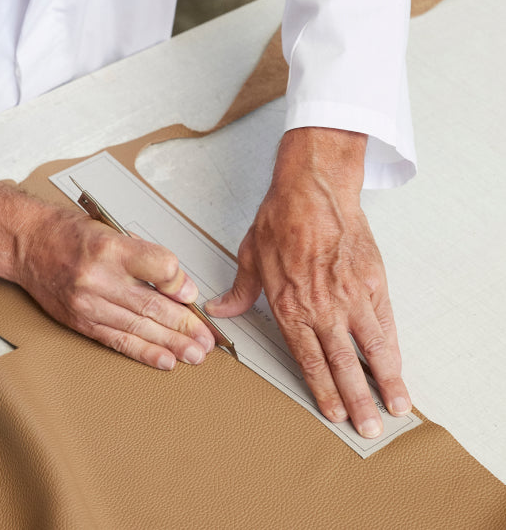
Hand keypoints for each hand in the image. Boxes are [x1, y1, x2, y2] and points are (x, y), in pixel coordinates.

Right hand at [0, 178, 214, 369]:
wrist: (26, 243)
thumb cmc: (67, 232)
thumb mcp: (108, 229)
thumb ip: (143, 254)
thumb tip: (177, 283)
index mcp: (109, 248)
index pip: (159, 268)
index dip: (180, 283)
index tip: (192, 293)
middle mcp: (98, 277)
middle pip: (152, 305)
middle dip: (185, 325)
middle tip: (207, 339)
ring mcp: (87, 303)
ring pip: (138, 327)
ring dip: (171, 344)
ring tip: (194, 354)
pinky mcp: (79, 321)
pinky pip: (117, 340)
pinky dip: (144, 352)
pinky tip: (164, 360)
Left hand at [207, 127, 410, 437]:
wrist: (313, 188)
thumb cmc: (281, 218)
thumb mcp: (250, 254)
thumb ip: (241, 290)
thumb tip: (220, 310)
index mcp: (290, 305)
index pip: (309, 358)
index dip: (322, 389)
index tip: (333, 414)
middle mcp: (322, 306)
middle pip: (343, 363)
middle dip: (356, 400)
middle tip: (368, 428)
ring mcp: (350, 295)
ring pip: (372, 348)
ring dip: (384, 381)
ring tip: (395, 408)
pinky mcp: (372, 280)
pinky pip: (385, 322)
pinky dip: (393, 347)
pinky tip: (397, 366)